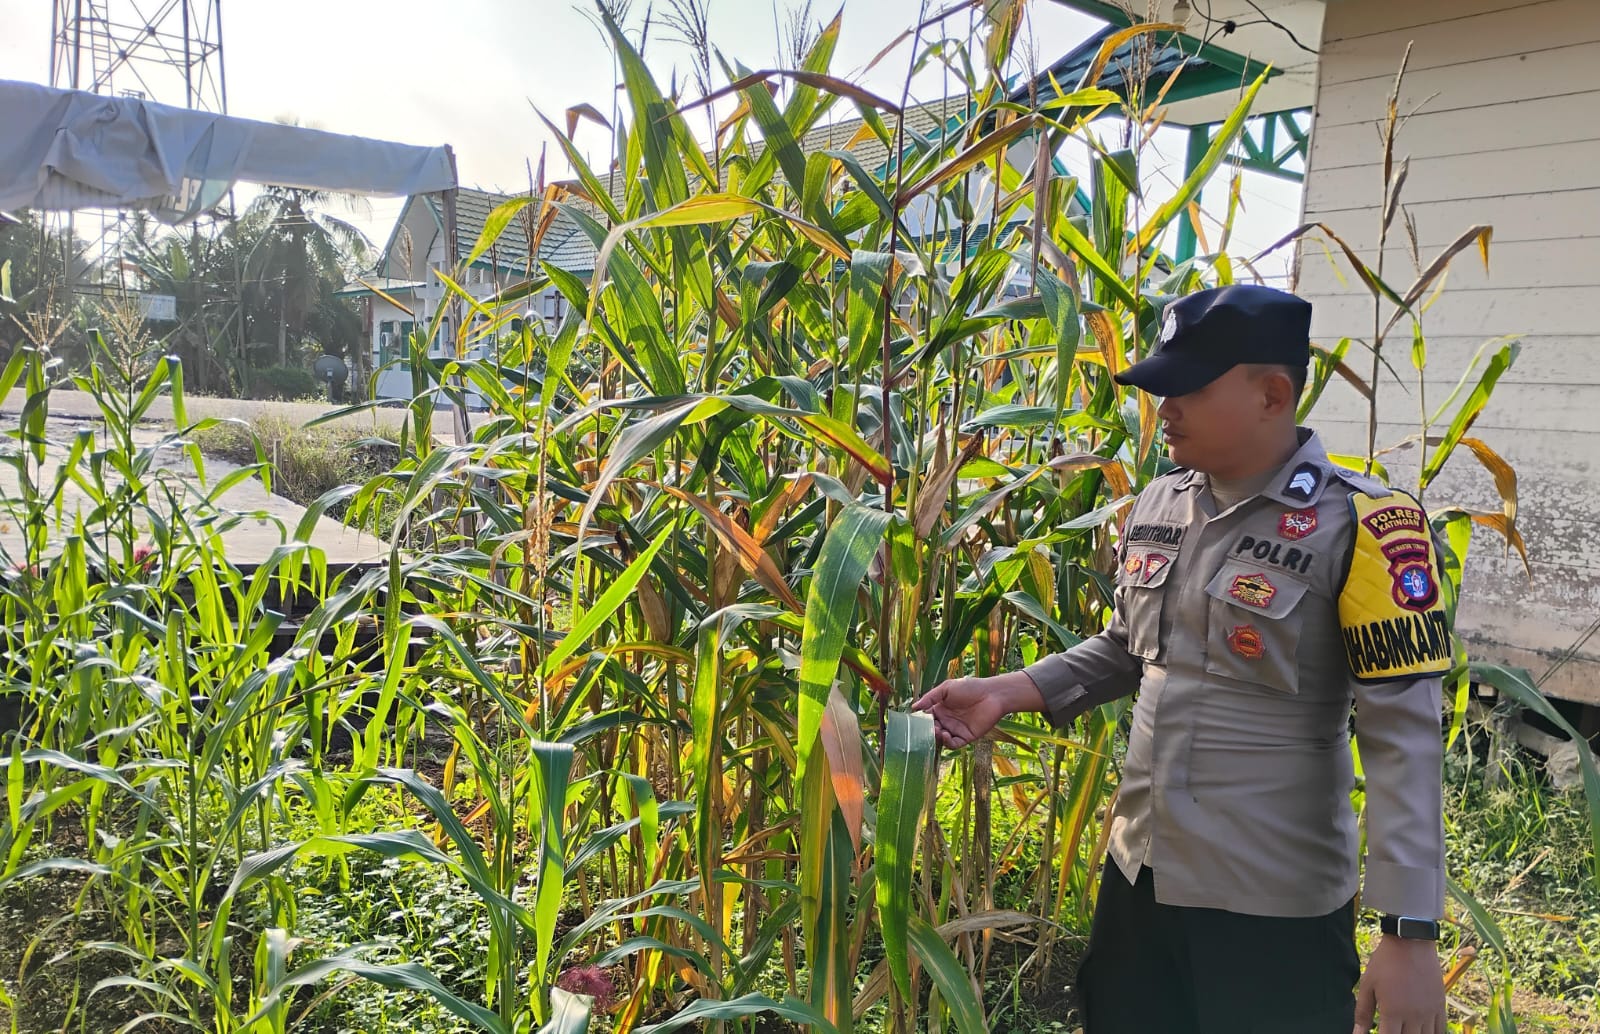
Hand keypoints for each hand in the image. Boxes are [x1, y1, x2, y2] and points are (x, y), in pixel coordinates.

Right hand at [911, 671, 1042, 748]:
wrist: (992, 695)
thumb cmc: (970, 687)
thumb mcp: (946, 688)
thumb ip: (930, 698)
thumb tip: (913, 707)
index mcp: (940, 708)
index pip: (926, 718)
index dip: (920, 721)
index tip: (914, 722)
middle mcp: (947, 720)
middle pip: (931, 730)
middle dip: (927, 731)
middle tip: (927, 728)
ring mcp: (956, 729)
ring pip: (941, 739)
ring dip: (936, 737)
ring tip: (937, 730)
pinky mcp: (966, 737)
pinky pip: (954, 744)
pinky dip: (947, 742)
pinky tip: (945, 735)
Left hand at [1353, 935, 1445, 1033]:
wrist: (1411, 942)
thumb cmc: (1385, 962)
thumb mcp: (1367, 985)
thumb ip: (1362, 1012)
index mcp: (1393, 1012)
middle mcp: (1413, 1016)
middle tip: (1392, 1029)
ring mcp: (1429, 1012)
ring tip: (1404, 1030)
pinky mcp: (1440, 1006)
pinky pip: (1440, 1031)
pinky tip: (1422, 1032)